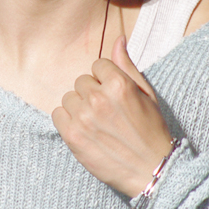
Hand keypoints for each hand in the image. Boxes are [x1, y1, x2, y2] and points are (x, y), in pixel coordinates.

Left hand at [51, 35, 173, 197]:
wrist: (151, 170)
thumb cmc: (151, 130)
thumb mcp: (146, 94)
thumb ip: (127, 65)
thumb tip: (118, 39)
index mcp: (118, 84)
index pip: (98, 65)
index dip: (106, 79)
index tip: (115, 95)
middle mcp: (99, 98)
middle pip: (82, 81)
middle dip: (93, 93)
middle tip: (107, 112)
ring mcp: (83, 118)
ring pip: (69, 97)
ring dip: (80, 107)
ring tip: (97, 123)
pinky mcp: (72, 136)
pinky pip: (57, 114)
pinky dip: (67, 120)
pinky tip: (84, 130)